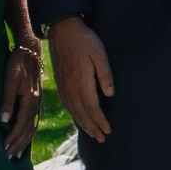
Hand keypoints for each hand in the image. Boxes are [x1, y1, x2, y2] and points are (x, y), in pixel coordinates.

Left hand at [0, 44, 42, 158]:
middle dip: (18, 144)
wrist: (30, 49)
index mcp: (30, 100)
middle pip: (28, 130)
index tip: (4, 149)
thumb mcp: (10, 79)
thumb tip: (3, 120)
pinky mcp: (35, 100)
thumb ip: (7, 100)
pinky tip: (23, 138)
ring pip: (32, 127)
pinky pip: (33, 121)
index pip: (21, 125)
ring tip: (16, 153)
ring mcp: (37, 102)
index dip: (12, 138)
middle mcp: (36, 104)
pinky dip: (28, 133)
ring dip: (24, 141)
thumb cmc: (17, 62)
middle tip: (8, 157)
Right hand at [50, 16, 113, 143]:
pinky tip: (79, 119)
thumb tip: (110, 95)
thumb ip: (105, 75)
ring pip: (73, 111)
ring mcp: (63, 86)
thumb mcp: (100, 54)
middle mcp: (70, 87)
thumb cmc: (85, 40)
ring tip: (92, 134)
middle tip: (102, 139)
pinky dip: (74, 115)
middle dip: (93, 128)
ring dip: (83, 125)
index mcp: (81, 82)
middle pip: (82, 114)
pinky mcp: (60, 83)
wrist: (63, 29)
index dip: (100, 121)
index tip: (108, 130)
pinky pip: (67, 105)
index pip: (92, 108)